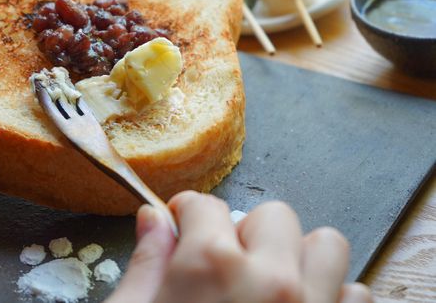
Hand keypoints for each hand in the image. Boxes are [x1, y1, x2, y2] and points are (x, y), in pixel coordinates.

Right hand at [108, 192, 372, 302]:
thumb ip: (145, 264)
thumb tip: (151, 218)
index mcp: (210, 265)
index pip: (205, 205)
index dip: (188, 213)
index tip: (182, 225)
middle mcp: (270, 278)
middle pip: (271, 214)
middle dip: (245, 231)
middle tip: (224, 263)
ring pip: (325, 244)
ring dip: (296, 255)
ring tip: (269, 281)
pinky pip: (355, 292)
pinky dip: (331, 294)